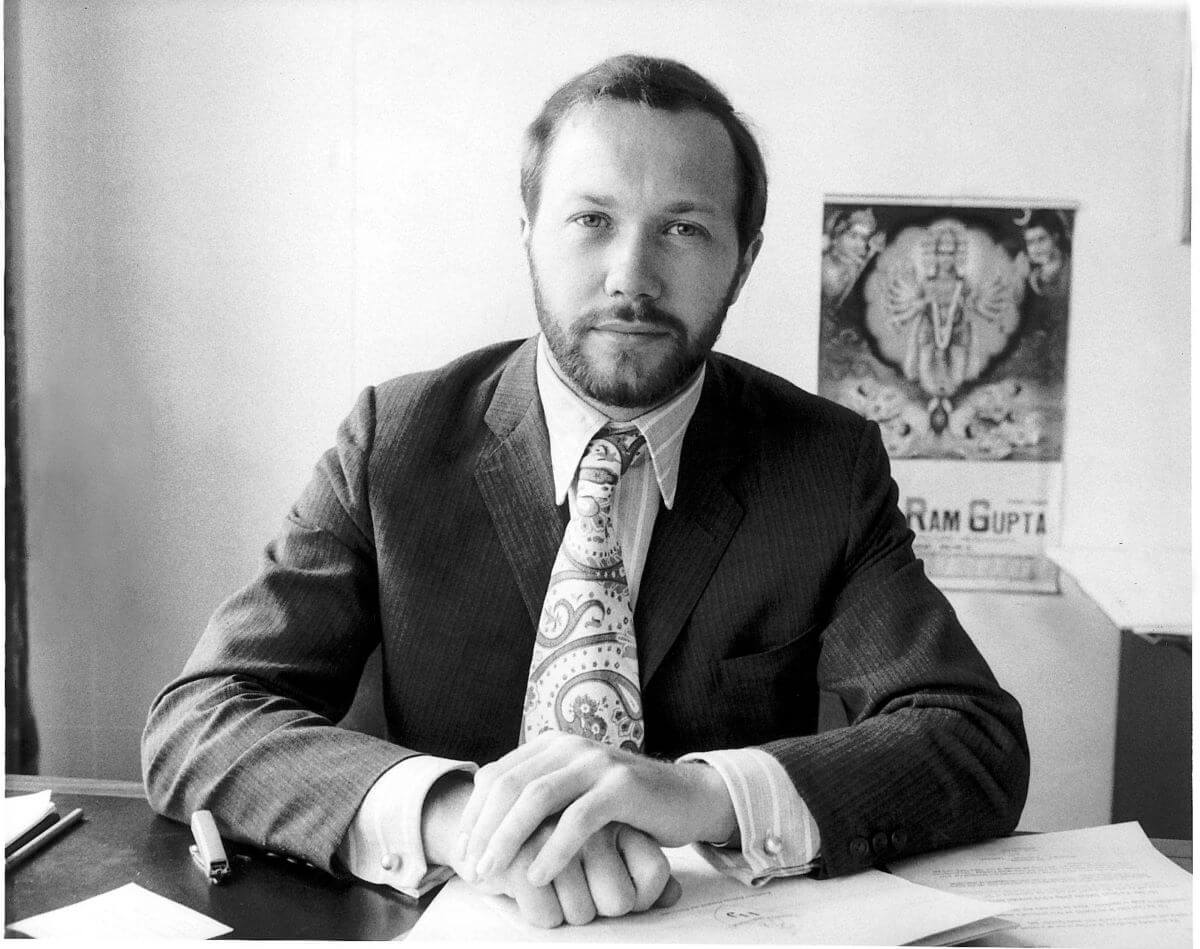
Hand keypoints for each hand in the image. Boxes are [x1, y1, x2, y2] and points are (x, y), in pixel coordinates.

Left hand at [458, 733, 735, 886]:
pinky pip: (578, 819)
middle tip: (471, 869)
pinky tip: (538, 876)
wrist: (685, 797)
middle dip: (484, 830)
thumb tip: (483, 827)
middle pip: (511, 785)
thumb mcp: (576, 792)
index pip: (497, 775)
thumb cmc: (624, 805)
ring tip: (494, 874)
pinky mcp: (622, 786)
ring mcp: (597, 762)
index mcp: (553, 745)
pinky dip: (554, 849)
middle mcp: (571, 746)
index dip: (473, 815)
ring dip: (509, 839)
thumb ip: (539, 797)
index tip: (462, 854)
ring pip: (537, 798)